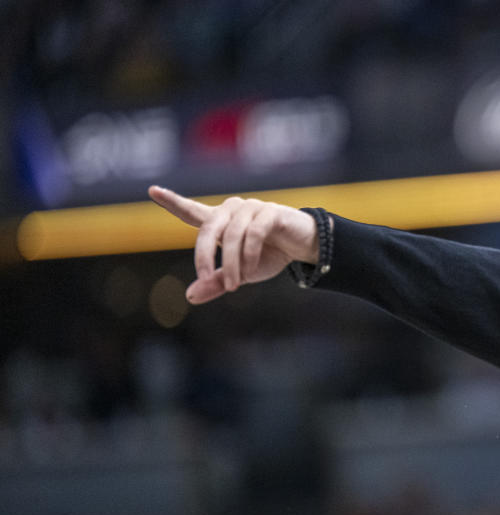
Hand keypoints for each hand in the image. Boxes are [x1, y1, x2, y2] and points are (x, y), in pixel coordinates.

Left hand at [148, 186, 318, 303]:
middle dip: (203, 255)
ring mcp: (252, 208)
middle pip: (207, 228)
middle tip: (205, 278)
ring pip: (231, 236)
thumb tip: (190, 297)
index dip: (172, 201)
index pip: (192, 210)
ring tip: (235, 285)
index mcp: (222, 221)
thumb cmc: (270, 256)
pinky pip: (252, 234)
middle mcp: (233, 209)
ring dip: (231, 264)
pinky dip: (248, 256)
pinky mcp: (271, 212)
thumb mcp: (241, 274)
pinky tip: (250, 272)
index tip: (152, 191)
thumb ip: (217, 283)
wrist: (305, 248)